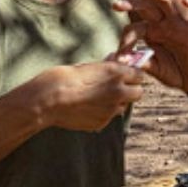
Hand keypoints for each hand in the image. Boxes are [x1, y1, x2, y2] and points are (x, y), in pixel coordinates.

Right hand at [29, 61, 144, 131]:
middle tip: (118, 89)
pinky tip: (88, 108)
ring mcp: (111, 109)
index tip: (126, 77)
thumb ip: (107, 67)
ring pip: (124, 106)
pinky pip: (109, 117)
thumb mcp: (89, 66)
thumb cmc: (64, 78)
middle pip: (138, 93)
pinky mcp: (102, 122)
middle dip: (131, 90)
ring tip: (97, 99)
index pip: (140, 75)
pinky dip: (103, 113)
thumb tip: (118, 64)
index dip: (132, 76)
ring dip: (117, 103)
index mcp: (117, 74)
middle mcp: (119, 91)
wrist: (47, 100)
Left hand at [115, 0, 187, 94]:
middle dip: (132, 3)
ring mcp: (179, 25)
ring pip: (168, 1)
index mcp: (150, 32)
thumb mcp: (155, 69)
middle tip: (115, 5)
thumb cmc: (173, 72)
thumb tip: (122, 62)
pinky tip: (186, 1)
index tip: (120, 59)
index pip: (133, 28)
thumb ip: (142, 64)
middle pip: (147, 5)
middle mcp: (163, 24)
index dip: (125, 42)